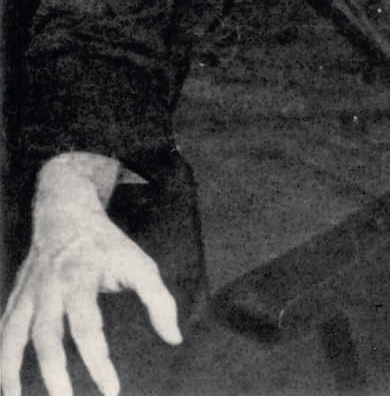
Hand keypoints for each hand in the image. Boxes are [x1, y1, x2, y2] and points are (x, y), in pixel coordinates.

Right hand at [1, 157, 181, 395]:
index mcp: (80, 277)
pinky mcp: (18, 296)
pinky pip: (5, 331)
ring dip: (13, 370)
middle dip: (55, 373)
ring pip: (16, 334)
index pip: (87, 326)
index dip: (98, 361)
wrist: (65, 211)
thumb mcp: (139, 263)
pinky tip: (6, 387)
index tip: (111, 391)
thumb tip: (173, 338)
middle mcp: (50, 286)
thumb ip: (158, 300)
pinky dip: (2, 359)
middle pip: (47, 335)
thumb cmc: (107, 243)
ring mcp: (30, 292)